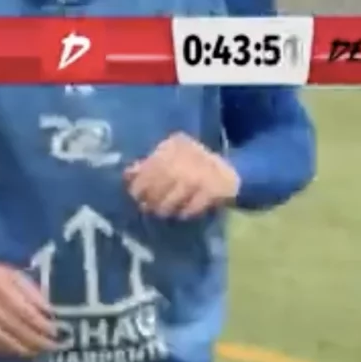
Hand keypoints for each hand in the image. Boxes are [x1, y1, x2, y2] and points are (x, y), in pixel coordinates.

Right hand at [0, 258, 56, 358]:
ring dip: (24, 349)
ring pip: (2, 339)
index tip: (55, 331)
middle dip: (37, 339)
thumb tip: (49, 312)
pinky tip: (21, 352)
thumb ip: (31, 291)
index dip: (41, 324)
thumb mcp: (11, 274)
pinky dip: (7, 350)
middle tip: (53, 346)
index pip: (24, 310)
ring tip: (40, 352)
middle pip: (15, 326)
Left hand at [124, 133, 241, 218]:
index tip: (134, 194)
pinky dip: (184, 211)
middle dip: (151, 196)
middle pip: (162, 182)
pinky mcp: (213, 192)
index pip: (152, 166)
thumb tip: (129, 173)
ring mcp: (202, 176)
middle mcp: (188, 160)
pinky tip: (180, 214)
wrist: (231, 174)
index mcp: (176, 147)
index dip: (140, 182)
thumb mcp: (172, 155)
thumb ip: (150, 162)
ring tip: (160, 212)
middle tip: (145, 206)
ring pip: (175, 196)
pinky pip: (193, 206)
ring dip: (164, 207)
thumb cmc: (194, 164)